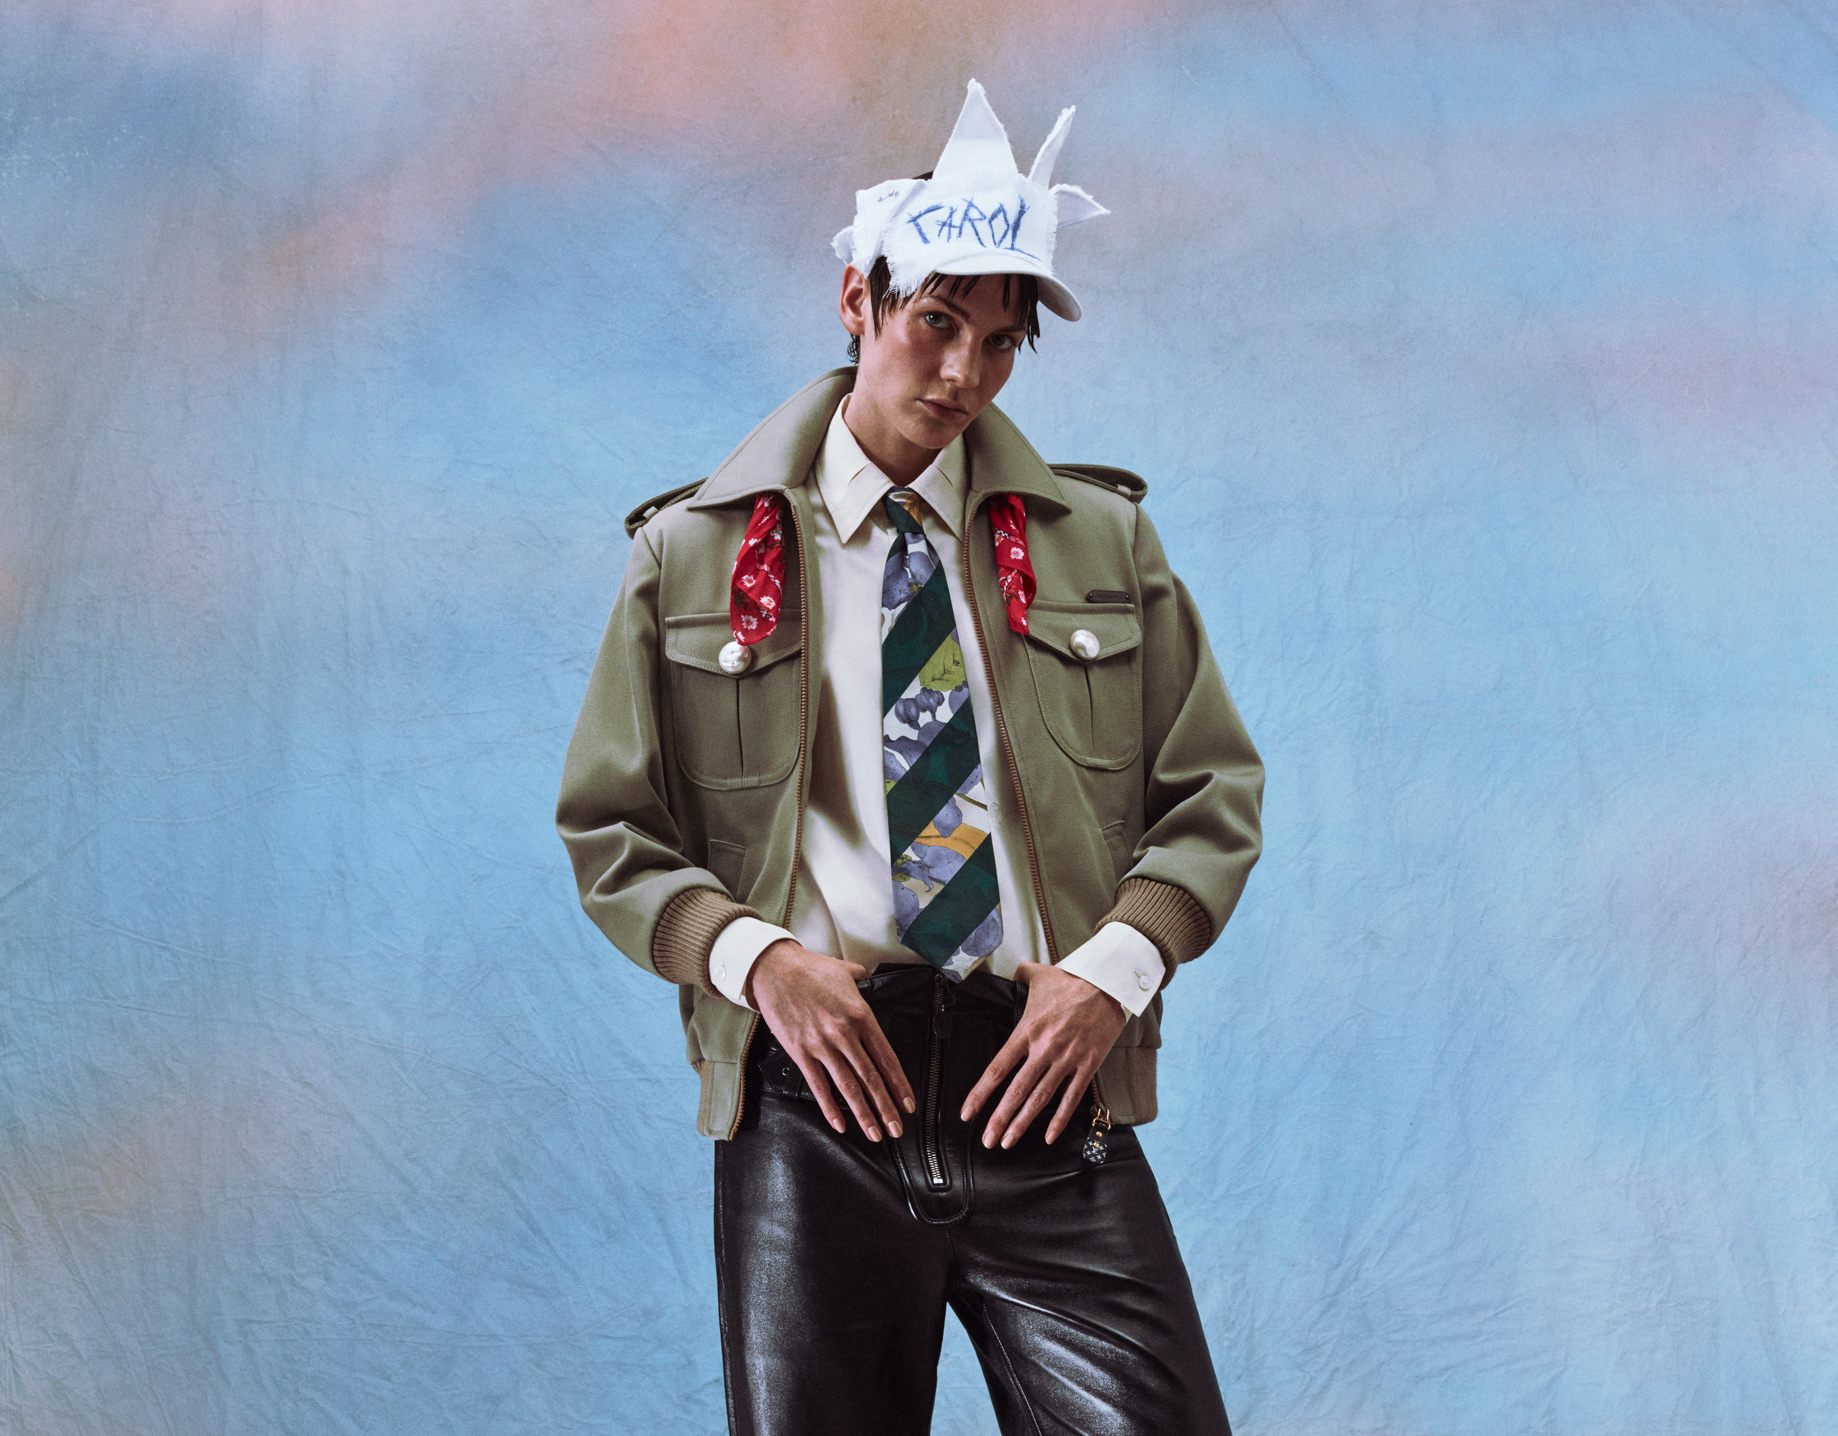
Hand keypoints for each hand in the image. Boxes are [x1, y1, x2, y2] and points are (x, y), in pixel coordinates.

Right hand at [746, 940, 915, 1141]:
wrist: (774, 969)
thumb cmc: (809, 970)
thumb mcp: (845, 971)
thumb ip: (861, 978)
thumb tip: (869, 974)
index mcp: (861, 1015)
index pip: (887, 1057)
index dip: (899, 1084)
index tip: (908, 1103)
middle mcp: (845, 1033)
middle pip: (871, 1078)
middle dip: (887, 1107)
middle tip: (897, 1128)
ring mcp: (822, 1045)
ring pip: (848, 1087)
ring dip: (864, 1114)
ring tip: (875, 1133)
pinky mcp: (800, 1052)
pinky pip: (818, 1086)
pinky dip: (830, 1108)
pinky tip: (840, 1124)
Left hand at [960, 962, 1128, 1147]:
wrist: (1108, 984)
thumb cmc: (1071, 981)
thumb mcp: (1037, 974)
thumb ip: (1017, 976)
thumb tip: (1004, 973)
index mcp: (1027, 1030)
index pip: (998, 1068)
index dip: (981, 1093)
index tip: (968, 1112)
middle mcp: (1044, 1048)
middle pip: (1016, 1091)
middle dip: (999, 1119)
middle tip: (987, 1140)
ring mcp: (1067, 1059)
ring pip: (1040, 1099)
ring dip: (1022, 1123)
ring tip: (1007, 1142)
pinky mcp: (1088, 1064)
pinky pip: (1071, 1097)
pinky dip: (1060, 1120)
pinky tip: (1048, 1137)